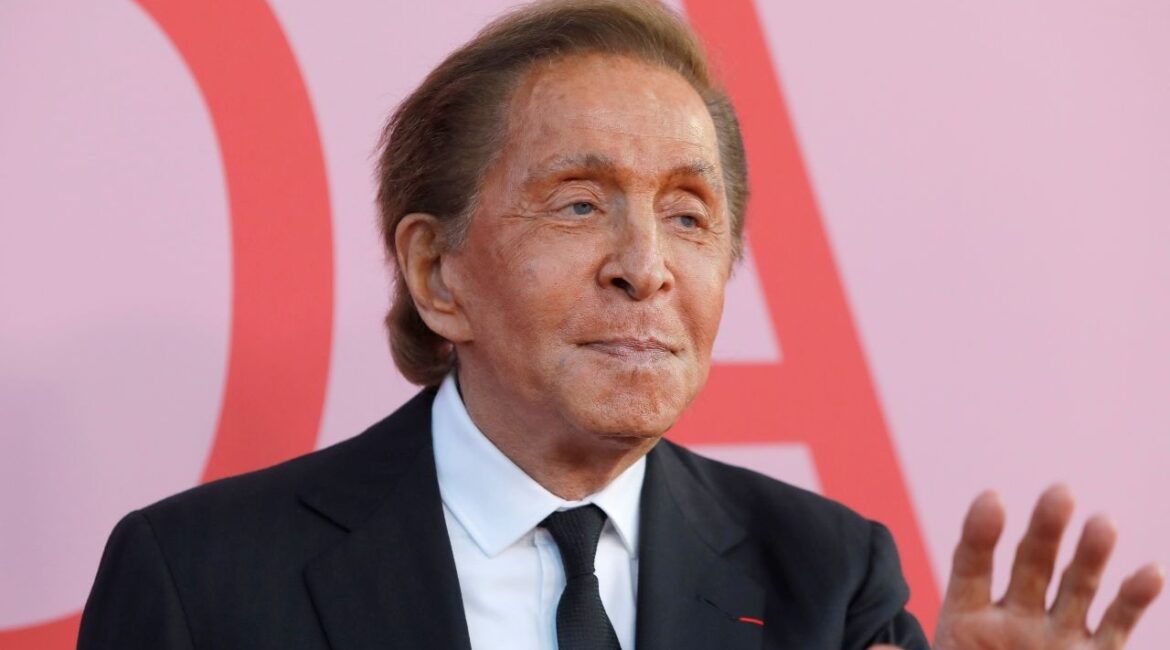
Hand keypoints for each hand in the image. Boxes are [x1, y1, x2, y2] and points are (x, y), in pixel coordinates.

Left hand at [930, 484, 1162, 648]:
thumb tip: (878, 649)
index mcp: (966, 619)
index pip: (972, 566)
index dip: (981, 533)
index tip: (992, 499)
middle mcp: (1015, 618)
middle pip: (1029, 565)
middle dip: (1044, 531)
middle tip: (1058, 492)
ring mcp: (1058, 637)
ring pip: (1076, 587)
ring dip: (1091, 556)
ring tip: (1101, 522)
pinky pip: (1117, 626)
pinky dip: (1134, 600)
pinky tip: (1150, 571)